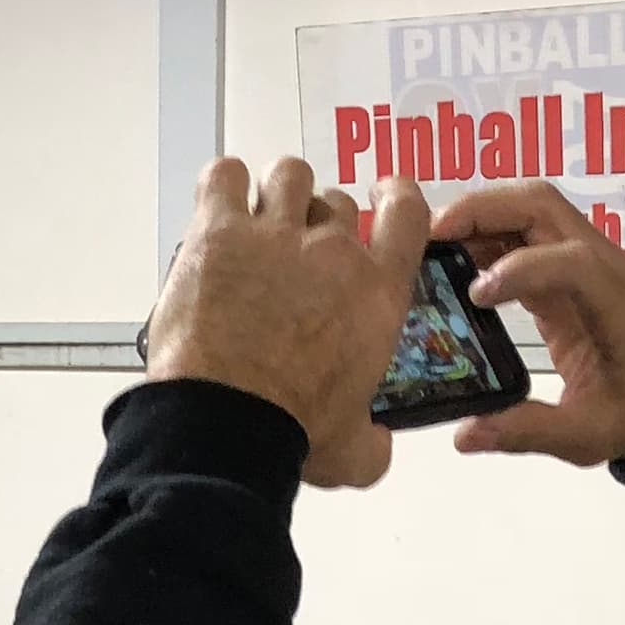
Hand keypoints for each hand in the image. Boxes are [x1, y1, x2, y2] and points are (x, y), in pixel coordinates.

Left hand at [145, 156, 427, 491]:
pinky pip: (225, 176)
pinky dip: (222, 184)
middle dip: (318, 219)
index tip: (384, 193)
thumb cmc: (288, 430)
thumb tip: (376, 447)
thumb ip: (371, 443)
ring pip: (288, 175)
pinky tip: (218, 206)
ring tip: (257, 220)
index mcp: (376, 294)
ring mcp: (275, 234)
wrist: (226, 422)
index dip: (396, 196)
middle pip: (336, 201)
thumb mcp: (350, 449)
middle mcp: (333, 253)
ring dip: (276, 192)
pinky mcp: (220, 232)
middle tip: (295, 250)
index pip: (407, 215)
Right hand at [430, 182, 624, 467]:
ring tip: (432, 241)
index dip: (519, 269)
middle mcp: (602, 265)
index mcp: (614, 304)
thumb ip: (528, 431)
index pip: (571, 262)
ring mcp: (585, 258)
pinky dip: (486, 234)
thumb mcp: (586, 436)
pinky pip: (525, 232)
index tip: (474, 296)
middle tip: (429, 235)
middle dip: (483, 211)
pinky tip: (453, 258)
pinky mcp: (566, 267)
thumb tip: (465, 434)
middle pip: (542, 207)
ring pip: (531, 208)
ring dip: (481, 214)